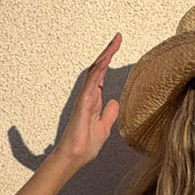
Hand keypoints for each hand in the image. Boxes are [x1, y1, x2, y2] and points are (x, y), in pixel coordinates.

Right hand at [53, 32, 121, 169]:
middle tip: (118, 37)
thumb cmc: (86, 145)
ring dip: (105, 56)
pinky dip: (98, 70)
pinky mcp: (83, 103)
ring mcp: (85, 98)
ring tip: (114, 43)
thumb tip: (114, 102)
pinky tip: (105, 60)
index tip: (117, 47)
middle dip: (108, 52)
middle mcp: (89, 96)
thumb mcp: (104, 127)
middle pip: (98, 69)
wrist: (76, 156)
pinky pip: (90, 83)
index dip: (110, 61)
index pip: (102, 75)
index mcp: (94, 100)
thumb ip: (109, 114)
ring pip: (94, 71)